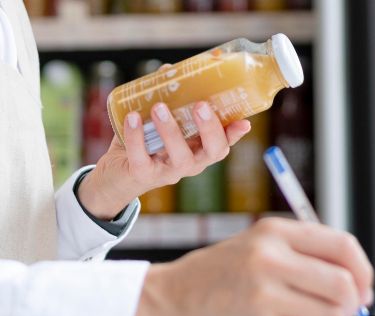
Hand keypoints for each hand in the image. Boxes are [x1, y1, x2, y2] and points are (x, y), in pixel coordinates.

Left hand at [78, 101, 250, 219]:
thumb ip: (169, 100)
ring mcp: (170, 172)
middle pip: (213, 152)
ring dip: (171, 131)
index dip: (236, 133)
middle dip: (210, 129)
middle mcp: (192, 163)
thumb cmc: (146, 143)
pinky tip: (132, 117)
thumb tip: (169, 70)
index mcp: (200, 149)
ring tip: (159, 107)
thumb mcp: (162, 123)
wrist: (117, 173)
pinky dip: (137, 137)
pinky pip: (142, 157)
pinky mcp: (144, 174)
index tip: (244, 121)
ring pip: (181, 157)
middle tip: (201, 106)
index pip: (225, 141)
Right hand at [127, 218, 374, 315]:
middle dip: (353, 302)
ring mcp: (265, 294)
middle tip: (345, 310)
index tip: (364, 286)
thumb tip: (357, 282)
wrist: (165, 303)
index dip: (364, 270)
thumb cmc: (217, 276)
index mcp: (275, 232)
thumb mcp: (259, 246)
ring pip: (332, 314)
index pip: (343, 246)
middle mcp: (271, 258)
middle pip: (344, 283)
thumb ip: (305, 255)